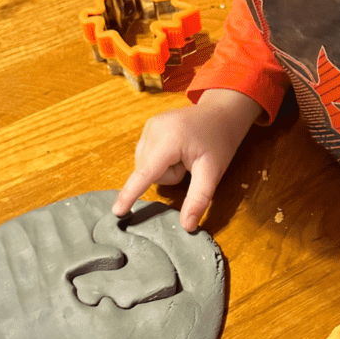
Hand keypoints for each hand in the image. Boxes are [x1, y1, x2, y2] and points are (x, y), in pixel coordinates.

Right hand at [113, 89, 261, 231]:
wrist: (222, 112)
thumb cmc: (219, 141)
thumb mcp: (213, 172)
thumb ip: (198, 199)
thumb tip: (187, 226)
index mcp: (169, 140)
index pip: (145, 174)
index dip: (130, 195)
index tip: (117, 211)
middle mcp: (153, 130)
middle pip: (147, 173)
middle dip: (167, 176)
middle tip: (188, 165)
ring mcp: (148, 126)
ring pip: (145, 166)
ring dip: (163, 169)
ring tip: (183, 156)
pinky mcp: (148, 126)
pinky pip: (146, 156)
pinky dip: (160, 160)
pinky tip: (176, 151)